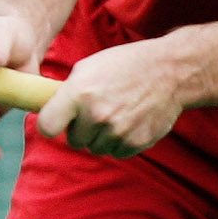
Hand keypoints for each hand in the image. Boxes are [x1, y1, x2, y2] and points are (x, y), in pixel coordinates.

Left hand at [35, 37, 187, 157]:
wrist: (170, 72)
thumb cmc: (126, 65)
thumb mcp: (89, 68)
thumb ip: (67, 93)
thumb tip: (50, 112)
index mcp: (79, 93)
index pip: (47, 127)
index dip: (51, 125)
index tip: (58, 121)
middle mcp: (97, 115)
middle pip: (74, 140)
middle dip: (82, 129)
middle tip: (96, 113)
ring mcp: (118, 132)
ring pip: (96, 148)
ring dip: (101, 137)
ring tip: (116, 115)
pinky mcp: (136, 143)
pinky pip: (117, 153)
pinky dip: (120, 142)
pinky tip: (129, 122)